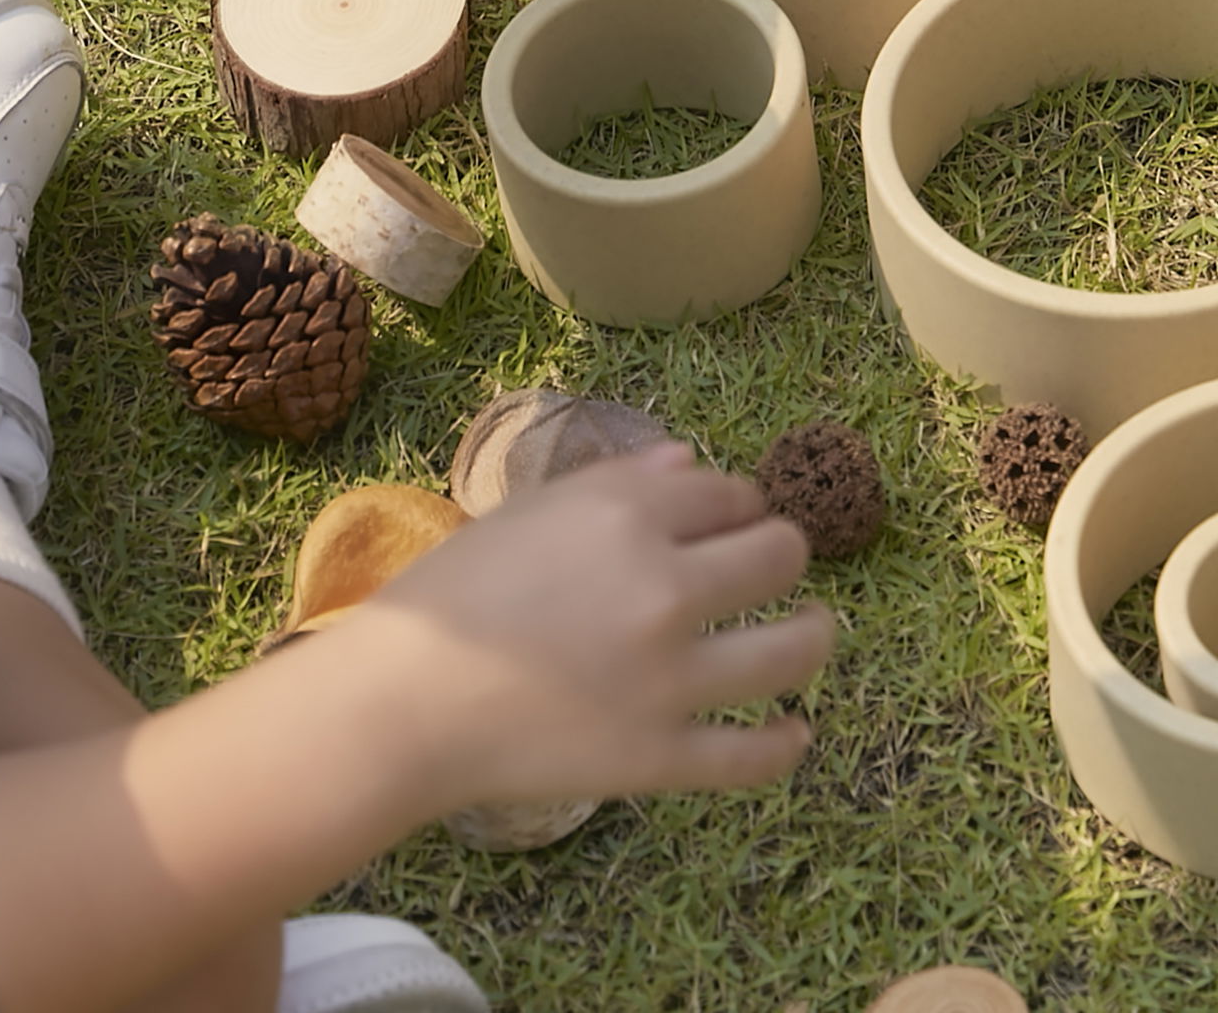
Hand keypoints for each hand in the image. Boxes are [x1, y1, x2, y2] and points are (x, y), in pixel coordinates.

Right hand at [340, 444, 833, 813]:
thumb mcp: (530, 512)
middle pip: (779, 555)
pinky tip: (797, 731)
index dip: (739, 504)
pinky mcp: (662, 756)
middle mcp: (665, 585)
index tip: (732, 520)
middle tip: (772, 568)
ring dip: (815, 635)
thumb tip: (694, 462)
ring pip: (793, 648)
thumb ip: (619, 481)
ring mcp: (671, 676)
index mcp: (628, 514)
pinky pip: (755, 754)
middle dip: (784, 554)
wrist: (402, 704)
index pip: (731, 493)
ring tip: (814, 634)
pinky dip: (788, 742)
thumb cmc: (453, 596)